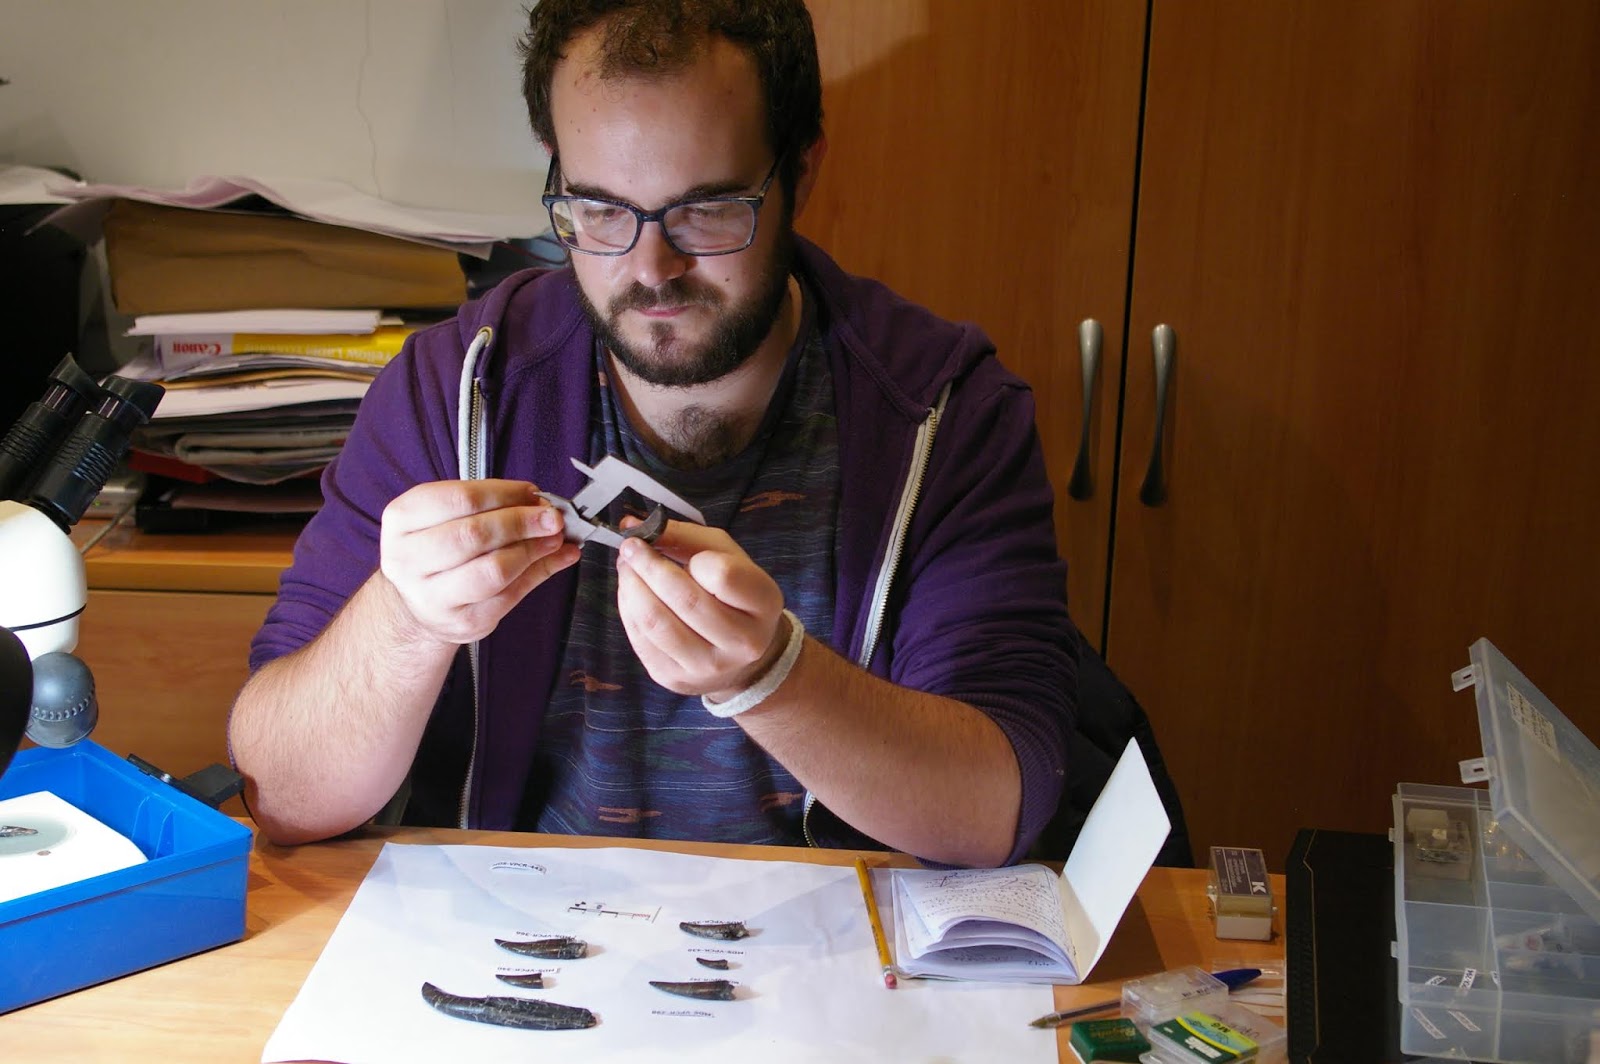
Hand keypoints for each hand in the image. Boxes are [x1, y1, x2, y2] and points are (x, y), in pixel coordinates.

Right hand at [379, 479, 578, 643]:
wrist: (417, 604)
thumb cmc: (437, 550)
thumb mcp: (448, 517)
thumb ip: (492, 506)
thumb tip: (542, 504)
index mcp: (401, 521)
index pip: (460, 499)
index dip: (505, 493)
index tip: (532, 493)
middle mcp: (408, 560)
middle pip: (474, 534)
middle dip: (521, 522)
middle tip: (551, 516)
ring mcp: (433, 597)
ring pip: (494, 570)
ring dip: (533, 549)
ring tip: (554, 538)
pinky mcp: (463, 623)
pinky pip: (511, 595)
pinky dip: (541, 573)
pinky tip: (557, 558)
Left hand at [614, 520, 788, 699]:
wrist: (741, 657)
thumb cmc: (732, 594)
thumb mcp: (724, 556)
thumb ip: (682, 536)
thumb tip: (630, 525)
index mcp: (764, 603)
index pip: (724, 575)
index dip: (697, 558)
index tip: (685, 551)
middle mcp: (742, 642)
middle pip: (685, 599)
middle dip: (648, 565)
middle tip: (631, 546)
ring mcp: (707, 666)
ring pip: (655, 622)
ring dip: (631, 587)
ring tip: (627, 567)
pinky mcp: (674, 679)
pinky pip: (640, 640)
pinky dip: (628, 609)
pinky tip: (632, 595)